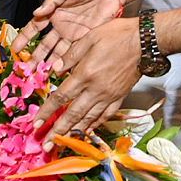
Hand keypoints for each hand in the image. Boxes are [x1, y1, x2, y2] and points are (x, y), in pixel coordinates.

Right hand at [16, 0, 124, 62]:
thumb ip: (52, 0)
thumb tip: (36, 12)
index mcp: (54, 12)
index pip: (35, 27)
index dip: (24, 38)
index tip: (15, 49)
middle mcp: (62, 25)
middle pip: (45, 44)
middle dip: (35, 57)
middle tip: (26, 70)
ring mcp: (74, 33)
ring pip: (58, 52)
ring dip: (49, 63)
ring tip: (40, 75)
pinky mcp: (87, 38)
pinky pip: (75, 53)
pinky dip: (67, 63)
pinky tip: (60, 71)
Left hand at [32, 17, 140, 146]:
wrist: (145, 42)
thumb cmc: (116, 35)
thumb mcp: (89, 38)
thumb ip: (70, 55)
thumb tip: (54, 69)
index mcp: (85, 74)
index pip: (61, 97)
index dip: (47, 112)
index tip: (36, 124)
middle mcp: (96, 89)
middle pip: (72, 114)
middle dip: (57, 131)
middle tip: (45, 145)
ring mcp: (109, 95)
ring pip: (88, 118)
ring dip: (73, 132)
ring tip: (62, 142)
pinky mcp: (120, 97)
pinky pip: (105, 115)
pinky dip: (94, 124)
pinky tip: (87, 130)